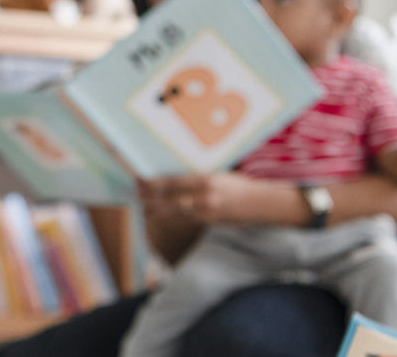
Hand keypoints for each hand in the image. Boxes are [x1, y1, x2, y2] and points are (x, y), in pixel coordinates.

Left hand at [138, 172, 265, 224]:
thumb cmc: (239, 185)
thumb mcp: (218, 175)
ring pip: (175, 212)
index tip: (141, 180)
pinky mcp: (209, 222)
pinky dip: (172, 218)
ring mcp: (206, 211)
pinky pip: (185, 220)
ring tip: (144, 209)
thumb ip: (198, 177)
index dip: (154, 183)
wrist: (260, 203)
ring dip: (158, 210)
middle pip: (170, 198)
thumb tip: (176, 177)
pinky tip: (163, 218)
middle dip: (151, 197)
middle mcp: (204, 196)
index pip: (174, 182)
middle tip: (137, 194)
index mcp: (205, 180)